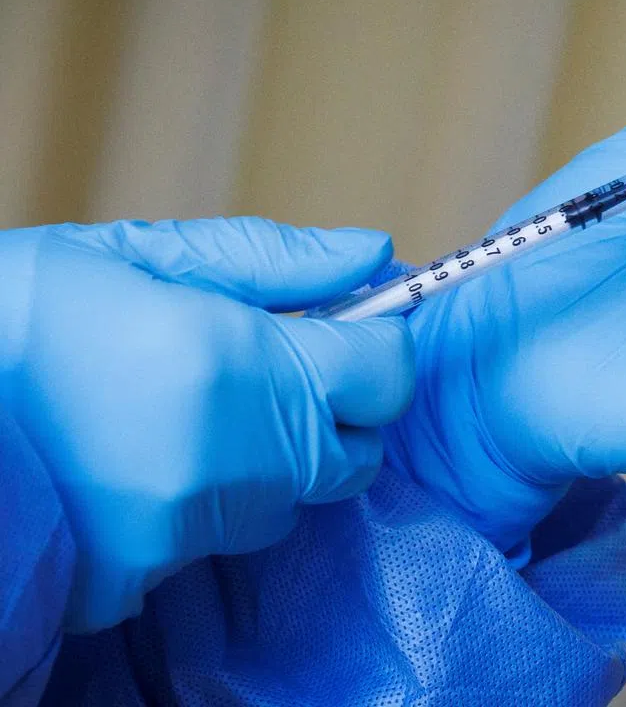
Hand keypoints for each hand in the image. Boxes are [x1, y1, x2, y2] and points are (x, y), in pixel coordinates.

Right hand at [0, 218, 413, 631]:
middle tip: (260, 368)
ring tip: (183, 412)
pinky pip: (224, 536)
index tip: (344, 327)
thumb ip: (274, 260)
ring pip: (294, 497)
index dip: (376, 344)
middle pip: (356, 450)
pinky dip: (207, 501)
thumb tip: (372, 254)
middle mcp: (241, 458)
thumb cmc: (21, 317)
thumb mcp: (138, 255)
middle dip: (330, 408)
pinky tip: (145, 460)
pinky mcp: (151, 571)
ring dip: (268, 456)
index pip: (389, 373)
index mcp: (244, 364)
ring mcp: (199, 523)